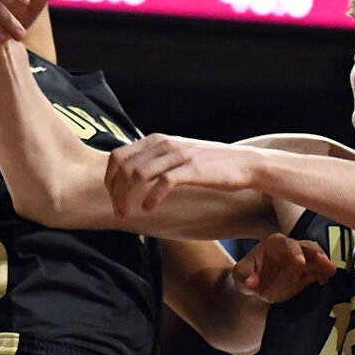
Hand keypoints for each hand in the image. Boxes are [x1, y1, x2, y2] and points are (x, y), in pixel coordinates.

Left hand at [106, 134, 258, 216]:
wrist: (244, 164)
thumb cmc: (209, 164)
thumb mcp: (177, 155)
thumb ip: (155, 159)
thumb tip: (131, 174)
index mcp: (157, 140)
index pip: (118, 155)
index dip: (109, 178)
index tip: (112, 197)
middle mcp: (164, 144)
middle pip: (124, 166)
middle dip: (115, 191)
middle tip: (118, 212)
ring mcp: (178, 155)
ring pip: (138, 174)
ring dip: (127, 197)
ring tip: (128, 214)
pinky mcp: (192, 168)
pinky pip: (162, 182)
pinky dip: (150, 197)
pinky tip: (148, 208)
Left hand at [233, 234, 336, 302]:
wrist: (257, 286)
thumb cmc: (248, 275)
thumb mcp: (241, 275)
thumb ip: (245, 277)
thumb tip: (251, 283)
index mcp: (275, 244)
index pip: (286, 243)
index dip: (294, 251)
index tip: (299, 262)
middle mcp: (292, 249)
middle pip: (307, 246)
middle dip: (315, 253)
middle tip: (324, 263)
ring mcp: (303, 260)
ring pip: (317, 257)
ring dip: (325, 262)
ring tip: (331, 269)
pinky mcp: (310, 272)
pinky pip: (321, 270)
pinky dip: (327, 272)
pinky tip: (332, 276)